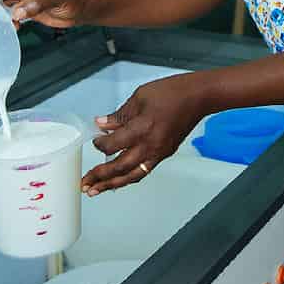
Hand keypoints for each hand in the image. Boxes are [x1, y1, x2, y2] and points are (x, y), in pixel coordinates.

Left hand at [81, 72, 211, 195]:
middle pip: (120, 168)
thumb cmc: (172, 92)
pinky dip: (129, 177)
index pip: (112, 145)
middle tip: (85, 183)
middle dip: (100, 177)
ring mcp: (159, 152)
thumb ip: (119, 114)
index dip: (99, 145)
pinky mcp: (165, 154)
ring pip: (132, 175)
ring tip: (97, 191)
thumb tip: (102, 124)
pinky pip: (144, 171)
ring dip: (112, 185)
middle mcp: (150, 145)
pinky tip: (120, 179)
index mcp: (142, 128)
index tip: (94, 141)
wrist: (198, 97)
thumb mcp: (140, 97)